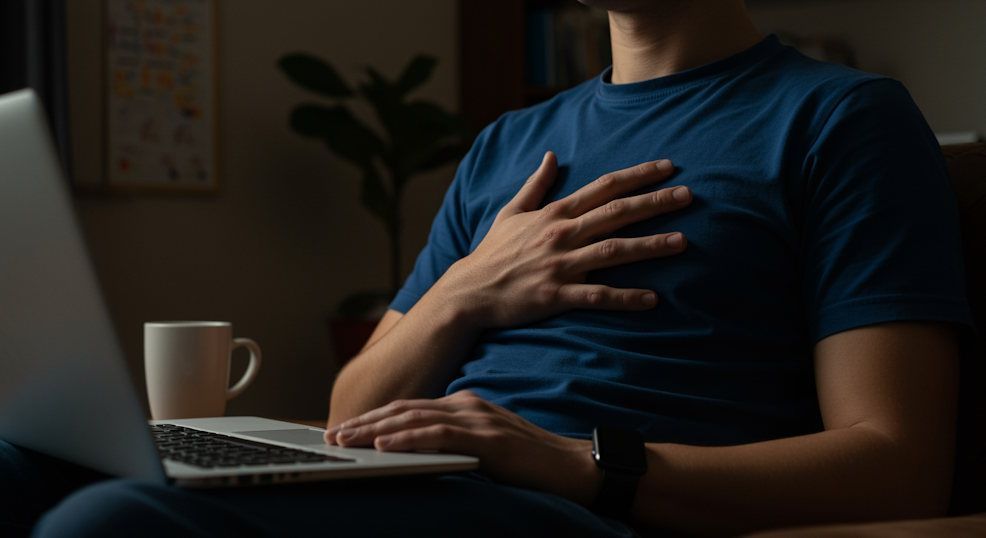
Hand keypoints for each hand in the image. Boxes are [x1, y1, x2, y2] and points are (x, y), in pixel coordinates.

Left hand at [325, 390, 601, 505]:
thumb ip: (457, 441)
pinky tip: (384, 445)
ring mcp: (477, 418)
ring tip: (345, 440)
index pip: (411, 408)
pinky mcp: (487, 437)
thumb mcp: (487, 445)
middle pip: (404, 409)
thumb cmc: (532, 462)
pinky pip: (438, 435)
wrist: (573, 466)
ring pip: (414, 419)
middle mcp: (467, 404)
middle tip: (332, 435)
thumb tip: (422, 450)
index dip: (375, 417)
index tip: (347, 429)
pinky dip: (407, 438)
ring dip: (374, 430)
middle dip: (364, 422)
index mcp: (466, 404)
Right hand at [436, 151, 690, 328]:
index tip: (669, 168)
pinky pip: (597, 296)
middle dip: (654, 202)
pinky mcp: (556, 296)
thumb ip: (536, 184)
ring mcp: (560, 265)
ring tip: (682, 242)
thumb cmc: (492, 252)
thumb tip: (551, 154)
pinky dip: (625, 297)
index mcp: (555, 213)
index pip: (604, 187)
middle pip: (616, 213)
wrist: (469, 292)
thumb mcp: (511, 212)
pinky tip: (652, 300)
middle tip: (689, 195)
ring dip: (649, 246)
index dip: (638, 175)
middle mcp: (561, 235)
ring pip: (613, 251)